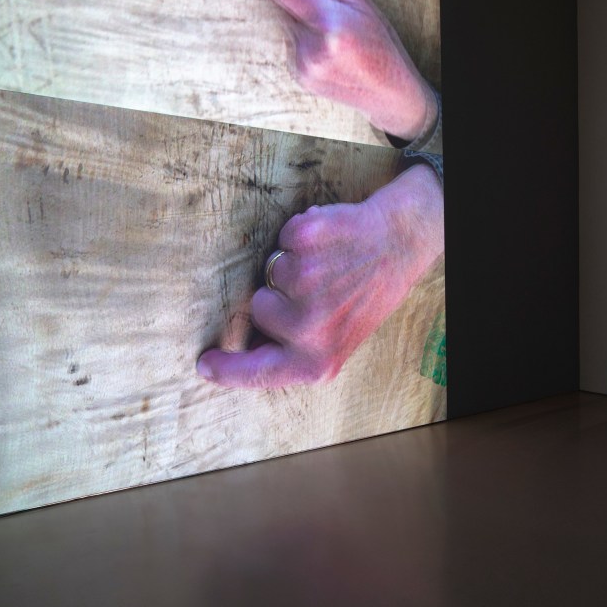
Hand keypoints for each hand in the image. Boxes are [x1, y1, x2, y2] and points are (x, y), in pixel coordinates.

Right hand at [197, 164, 444, 386]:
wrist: (401, 246)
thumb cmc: (366, 295)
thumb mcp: (338, 341)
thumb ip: (296, 351)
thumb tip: (249, 349)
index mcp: (317, 361)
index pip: (257, 372)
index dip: (226, 369)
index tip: (205, 364)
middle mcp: (309, 328)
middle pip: (257, 309)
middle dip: (277, 297)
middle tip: (318, 292)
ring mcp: (307, 283)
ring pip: (269, 271)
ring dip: (290, 264)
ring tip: (327, 266)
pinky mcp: (307, 242)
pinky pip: (283, 238)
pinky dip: (300, 233)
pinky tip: (328, 241)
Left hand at [234, 0, 436, 141]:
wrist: (390, 94)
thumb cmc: (381, 44)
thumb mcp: (359, 1)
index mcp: (331, 22)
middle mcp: (311, 46)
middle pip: (282, 1)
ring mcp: (302, 64)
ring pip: (286, 22)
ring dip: (303, 17)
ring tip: (337, 34)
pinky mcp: (298, 75)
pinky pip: (291, 42)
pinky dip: (304, 36)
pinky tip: (330, 48)